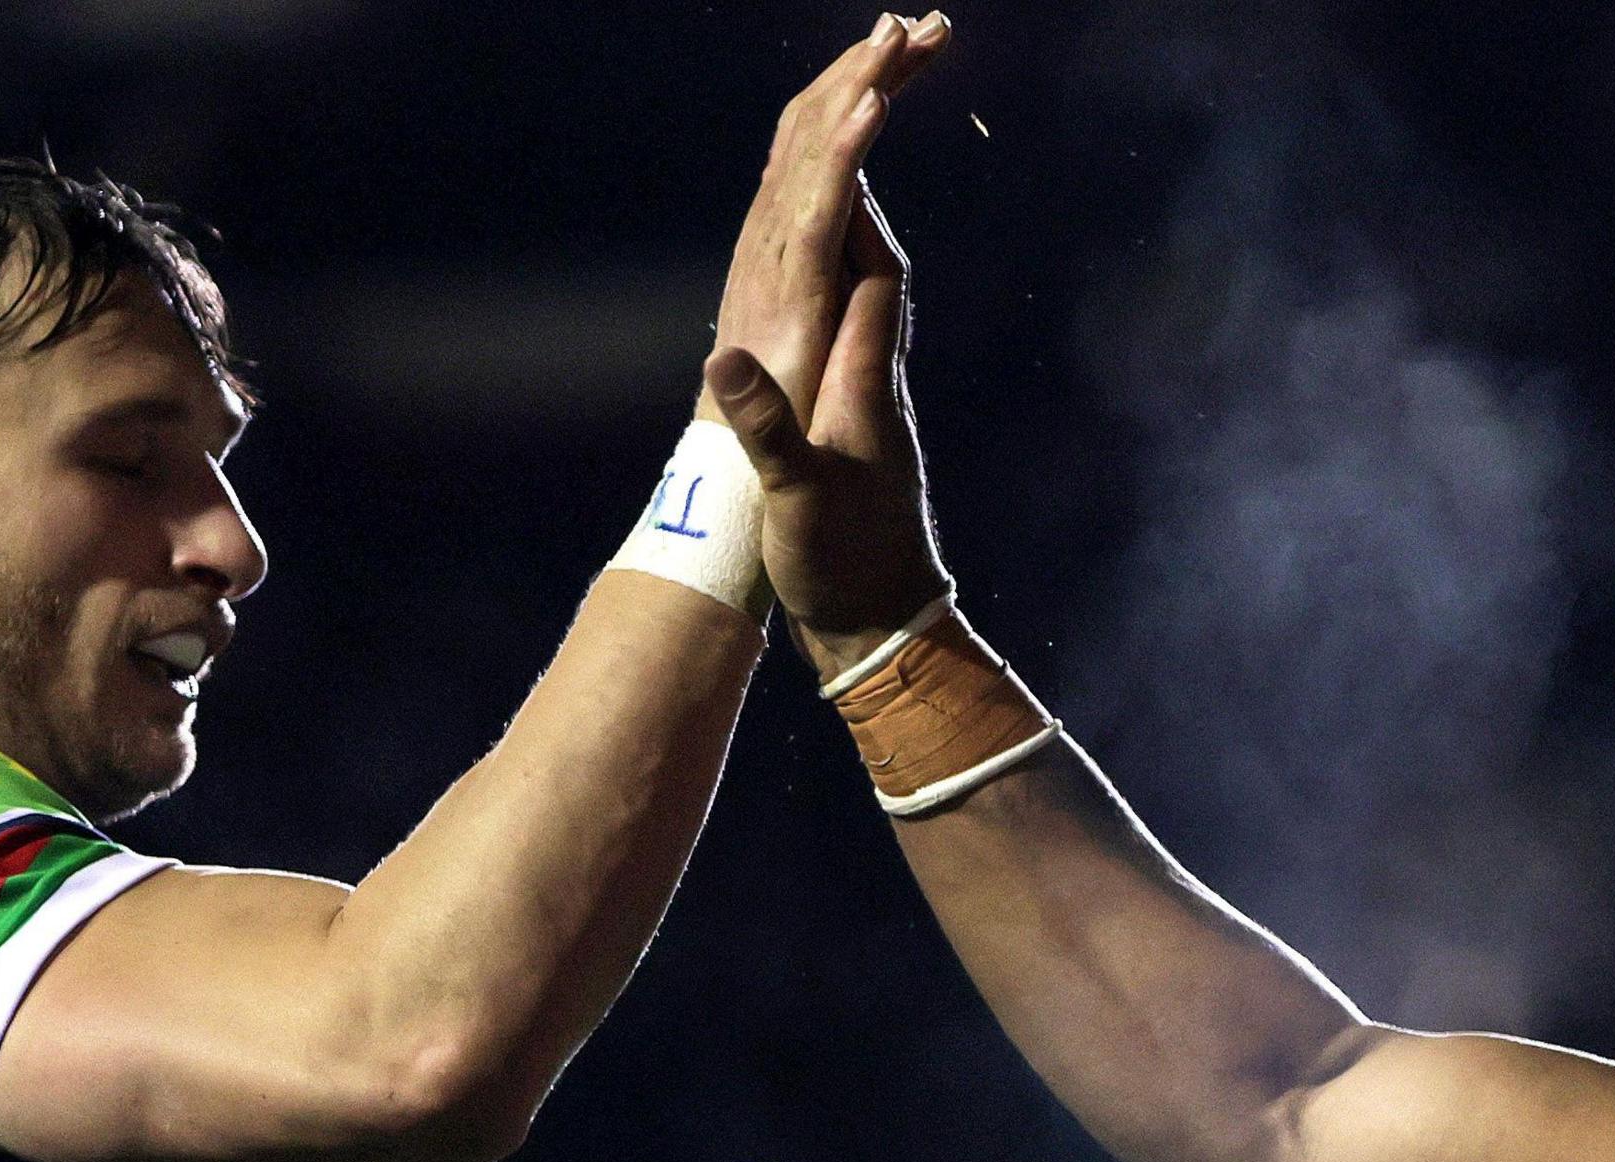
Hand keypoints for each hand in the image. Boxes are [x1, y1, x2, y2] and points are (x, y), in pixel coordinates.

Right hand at [706, 35, 957, 675]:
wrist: (881, 626)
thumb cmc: (844, 566)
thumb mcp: (799, 497)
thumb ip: (768, 428)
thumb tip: (732, 360)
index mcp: (861, 374)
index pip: (868, 262)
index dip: (857, 195)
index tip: (850, 122)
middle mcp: (874, 367)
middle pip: (875, 246)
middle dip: (867, 169)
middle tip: (869, 81)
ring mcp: (868, 385)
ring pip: (864, 272)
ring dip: (855, 204)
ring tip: (847, 138)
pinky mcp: (852, 408)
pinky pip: (846, 310)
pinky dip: (835, 263)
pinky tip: (822, 251)